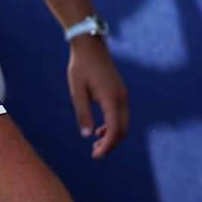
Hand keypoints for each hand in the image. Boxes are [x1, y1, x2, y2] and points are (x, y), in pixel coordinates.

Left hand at [68, 36, 128, 157]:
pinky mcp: (120, 93)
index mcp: (112, 98)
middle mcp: (122, 98)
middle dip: (111, 144)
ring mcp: (123, 95)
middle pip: (123, 130)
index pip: (115, 129)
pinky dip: (113, 126)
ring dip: (112, 136)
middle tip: (95, 154)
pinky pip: (121, 115)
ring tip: (95, 145)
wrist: (90, 47)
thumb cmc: (81, 68)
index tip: (96, 155)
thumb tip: (86, 136)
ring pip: (124, 123)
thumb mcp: (77, 91)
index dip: (107, 145)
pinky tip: (99, 130)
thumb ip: (82, 113)